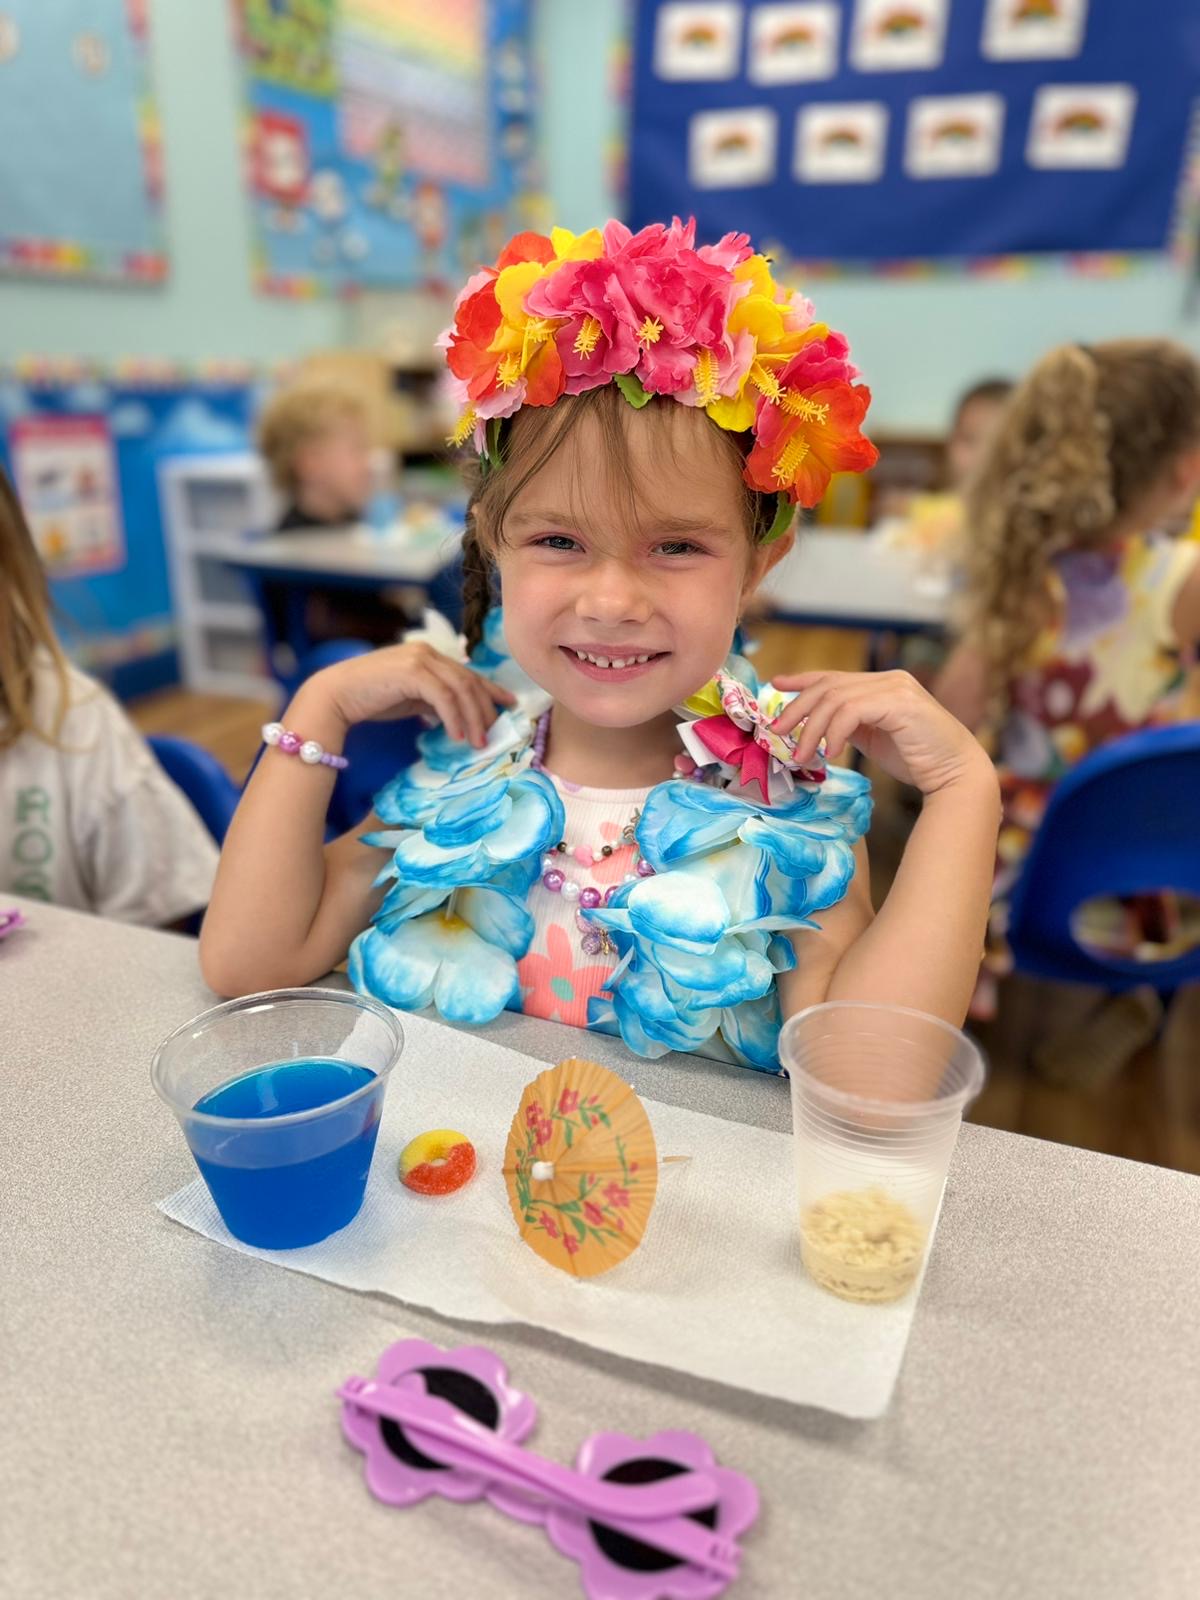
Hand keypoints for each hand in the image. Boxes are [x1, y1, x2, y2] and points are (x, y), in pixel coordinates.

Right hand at [298, 641, 515, 748]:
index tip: (509, 706)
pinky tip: (456, 736)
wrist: (336, 695)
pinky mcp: (411, 672)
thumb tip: (456, 716)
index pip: (468, 673)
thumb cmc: (370, 699)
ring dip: (472, 718)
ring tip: (476, 742)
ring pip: (461, 689)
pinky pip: (443, 696)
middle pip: (470, 681)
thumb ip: (433, 700)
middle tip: (490, 736)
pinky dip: (454, 717)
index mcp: (429, 656)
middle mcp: (428, 652)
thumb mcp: (411, 698)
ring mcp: (420, 659)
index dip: (491, 690)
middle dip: (484, 710)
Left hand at [771, 670, 992, 796]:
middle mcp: (890, 679)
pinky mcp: (900, 703)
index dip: (802, 679)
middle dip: (797, 709)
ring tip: (802, 756)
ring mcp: (896, 688)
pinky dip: (835, 732)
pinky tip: (831, 753)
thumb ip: (851, 725)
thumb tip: (816, 726)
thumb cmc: (918, 759)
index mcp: (884, 684)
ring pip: (836, 699)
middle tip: (777, 733)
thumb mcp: (874, 737)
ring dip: (811, 730)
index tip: (776, 685)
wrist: (955, 774)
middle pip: (829, 685)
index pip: (835, 676)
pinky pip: (852, 712)